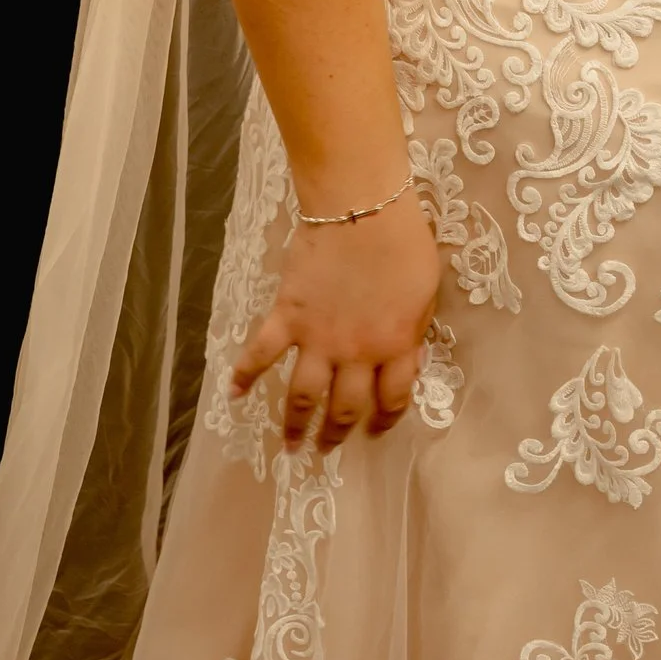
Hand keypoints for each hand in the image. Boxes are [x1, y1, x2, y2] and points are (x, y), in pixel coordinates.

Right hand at [231, 187, 437, 450]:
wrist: (362, 209)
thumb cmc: (404, 242)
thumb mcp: (426, 292)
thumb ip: (413, 330)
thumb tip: (407, 356)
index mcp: (396, 346)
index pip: (393, 398)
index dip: (385, 419)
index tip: (375, 430)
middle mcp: (356, 353)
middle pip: (345, 407)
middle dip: (335, 434)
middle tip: (326, 450)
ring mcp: (317, 338)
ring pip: (303, 395)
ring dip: (294, 423)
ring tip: (289, 444)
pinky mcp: (287, 316)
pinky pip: (261, 353)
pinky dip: (244, 374)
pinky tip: (234, 395)